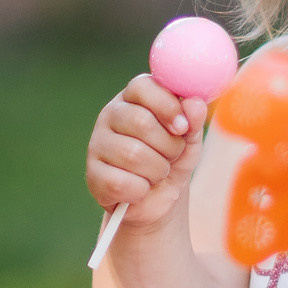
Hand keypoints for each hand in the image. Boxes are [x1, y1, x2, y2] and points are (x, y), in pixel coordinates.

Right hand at [87, 75, 208, 235]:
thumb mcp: (189, 140)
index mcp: (134, 99)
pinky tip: (140, 188)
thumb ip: (194, 120)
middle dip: (168, 146)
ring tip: (156, 173)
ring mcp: (97, 143)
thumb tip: (195, 103)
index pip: (143, 86)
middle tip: (171, 156)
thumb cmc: (172, 161)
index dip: (167, 106)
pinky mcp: (93, 174)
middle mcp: (111, 115)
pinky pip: (121, 182)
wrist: (159, 201)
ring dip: (157, 171)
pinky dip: (140, 190)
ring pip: (133, 154)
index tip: (183, 127)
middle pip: (140, 122)